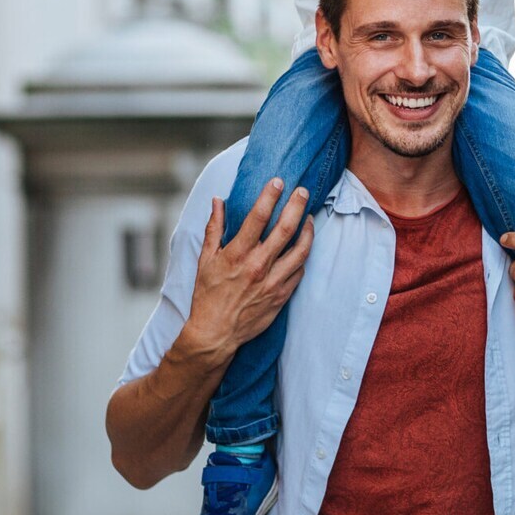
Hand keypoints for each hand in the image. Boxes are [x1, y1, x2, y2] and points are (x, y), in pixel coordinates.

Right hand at [180, 181, 314, 365]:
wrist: (216, 332)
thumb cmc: (208, 294)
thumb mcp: (205, 260)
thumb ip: (214, 228)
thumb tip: (218, 201)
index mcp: (237, 254)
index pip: (258, 217)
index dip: (270, 196)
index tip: (279, 181)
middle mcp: (258, 265)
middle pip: (285, 229)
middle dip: (297, 206)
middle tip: (303, 191)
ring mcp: (273, 281)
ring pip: (301, 250)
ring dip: (308, 230)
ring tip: (310, 218)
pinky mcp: (282, 295)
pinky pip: (299, 271)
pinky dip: (303, 256)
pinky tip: (303, 247)